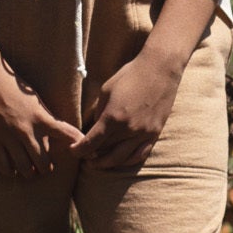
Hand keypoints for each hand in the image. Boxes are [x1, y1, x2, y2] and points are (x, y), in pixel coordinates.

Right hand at [0, 64, 82, 179]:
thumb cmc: (13, 86)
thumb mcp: (35, 100)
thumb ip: (46, 118)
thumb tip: (56, 134)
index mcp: (40, 117)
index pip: (65, 133)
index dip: (78, 142)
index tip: (82, 148)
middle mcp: (26, 130)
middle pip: (43, 161)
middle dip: (47, 167)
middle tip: (47, 166)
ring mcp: (9, 138)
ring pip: (25, 168)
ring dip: (30, 172)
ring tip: (31, 171)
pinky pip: (4, 165)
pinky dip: (10, 171)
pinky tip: (13, 170)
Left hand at [73, 47, 185, 169]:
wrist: (160, 69)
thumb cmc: (130, 75)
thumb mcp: (106, 91)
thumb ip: (99, 113)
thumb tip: (93, 129)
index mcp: (112, 117)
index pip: (91, 143)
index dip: (79, 150)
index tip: (73, 151)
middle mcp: (128, 129)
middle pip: (105, 153)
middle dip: (91, 157)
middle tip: (84, 157)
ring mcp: (143, 133)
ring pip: (122, 159)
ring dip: (108, 163)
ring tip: (99, 162)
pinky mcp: (155, 133)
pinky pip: (140, 155)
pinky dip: (127, 160)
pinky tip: (120, 159)